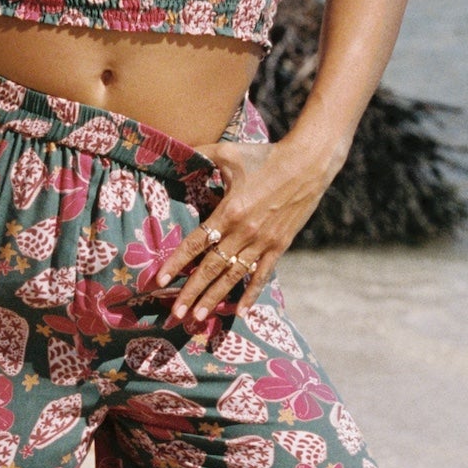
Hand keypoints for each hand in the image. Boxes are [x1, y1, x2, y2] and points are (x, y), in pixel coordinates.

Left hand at [154, 136, 333, 330]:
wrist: (308, 163)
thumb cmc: (266, 156)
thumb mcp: (228, 151)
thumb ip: (201, 153)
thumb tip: (177, 148)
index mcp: (229, 211)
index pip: (196, 242)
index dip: (177, 262)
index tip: (159, 279)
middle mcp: (244, 231)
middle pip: (211, 267)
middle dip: (191, 292)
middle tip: (176, 313)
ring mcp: (263, 242)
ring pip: (233, 276)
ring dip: (215, 299)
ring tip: (199, 318)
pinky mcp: (280, 246)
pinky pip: (262, 274)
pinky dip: (251, 294)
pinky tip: (240, 311)